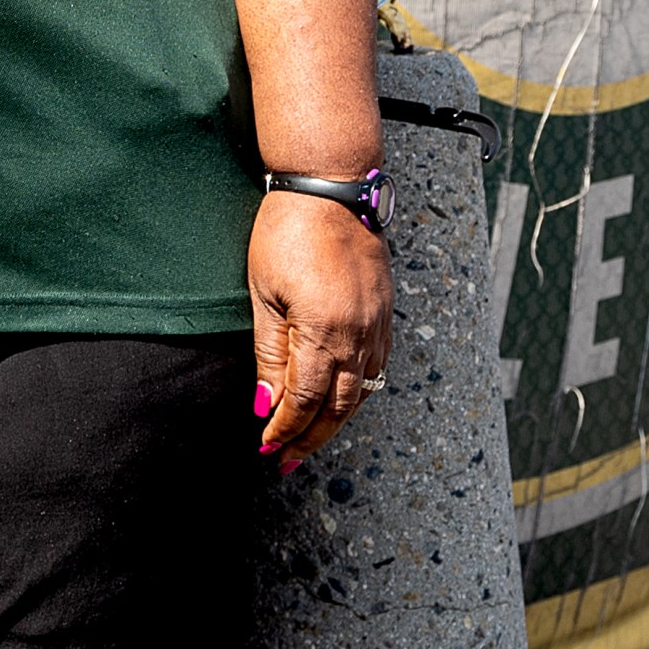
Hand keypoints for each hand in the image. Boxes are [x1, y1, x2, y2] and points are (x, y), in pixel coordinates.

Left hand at [249, 186, 392, 470]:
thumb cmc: (287, 232)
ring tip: (309, 439)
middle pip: (337, 407)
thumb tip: (265, 405)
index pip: (304, 402)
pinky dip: (356, 392)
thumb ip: (268, 354)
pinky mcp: (385, 311)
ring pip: (361, 392)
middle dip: (310, 438)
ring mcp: (378, 324)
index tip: (267, 450)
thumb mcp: (263, 294)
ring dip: (335, 421)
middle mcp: (359, 336)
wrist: (330, 187)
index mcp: (325, 333)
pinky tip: (340, 399)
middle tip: (286, 461)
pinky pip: (376, 368)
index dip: (285, 431)